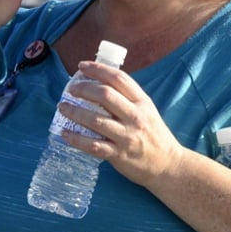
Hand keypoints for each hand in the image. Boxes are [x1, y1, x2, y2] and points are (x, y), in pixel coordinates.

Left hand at [57, 59, 230, 231]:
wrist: (168, 165)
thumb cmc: (154, 135)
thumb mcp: (147, 111)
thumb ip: (127, 99)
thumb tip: (99, 84)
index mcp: (142, 102)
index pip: (118, 79)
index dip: (98, 69)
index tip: (82, 67)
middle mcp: (135, 117)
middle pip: (105, 95)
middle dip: (83, 89)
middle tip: (71, 89)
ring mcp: (127, 136)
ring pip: (96, 120)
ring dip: (74, 112)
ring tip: (62, 107)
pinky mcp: (119, 155)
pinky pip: (93, 146)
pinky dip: (76, 139)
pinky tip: (65, 133)